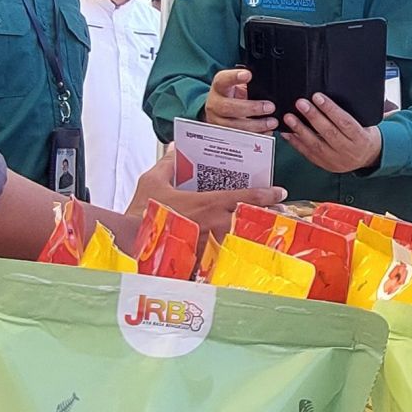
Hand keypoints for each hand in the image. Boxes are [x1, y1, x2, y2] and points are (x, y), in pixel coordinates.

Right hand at [125, 145, 287, 240]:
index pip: (248, 197)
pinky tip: (242, 256)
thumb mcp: (152, 182)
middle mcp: (217, 224)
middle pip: (252, 220)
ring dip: (256, 236)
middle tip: (282, 215)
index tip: (281, 192)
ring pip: (242, 239)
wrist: (128, 244)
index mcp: (209, 203)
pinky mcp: (204, 261)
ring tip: (269, 235)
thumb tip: (174, 150)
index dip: (268, 194)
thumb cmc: (141, 213)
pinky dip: (236, 255)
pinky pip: (225, 256)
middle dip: (268, 218)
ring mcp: (212, 245)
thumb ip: (167, 165)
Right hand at [204, 68, 277, 133]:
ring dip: (255, 125)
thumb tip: (268, 86)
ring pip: (233, 126)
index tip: (248, 75)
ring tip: (272, 122)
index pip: (222, 80)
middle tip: (270, 107)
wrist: (220, 111)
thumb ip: (249, 85)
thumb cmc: (234, 95)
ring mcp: (217, 121)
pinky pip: (238, 139)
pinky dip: (255, 136)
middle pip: (227, 107)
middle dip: (251, 108)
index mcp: (219, 87)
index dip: (234, 77)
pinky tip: (266, 132)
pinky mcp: (223, 135)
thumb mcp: (238, 86)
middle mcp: (214, 104)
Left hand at [281, 92, 382, 172]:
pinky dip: (296, 143)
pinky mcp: (325, 164)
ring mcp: (335, 159)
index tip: (318, 97)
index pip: (344, 122)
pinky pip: (308, 153)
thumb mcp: (366, 124)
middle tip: (301, 103)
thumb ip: (352, 113)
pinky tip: (287, 132)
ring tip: (290, 117)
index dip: (330, 109)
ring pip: (316, 144)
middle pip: (329, 132)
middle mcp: (348, 150)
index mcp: (360, 138)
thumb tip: (332, 96)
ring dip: (300, 130)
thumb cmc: (364, 135)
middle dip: (313, 116)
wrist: (368, 158)